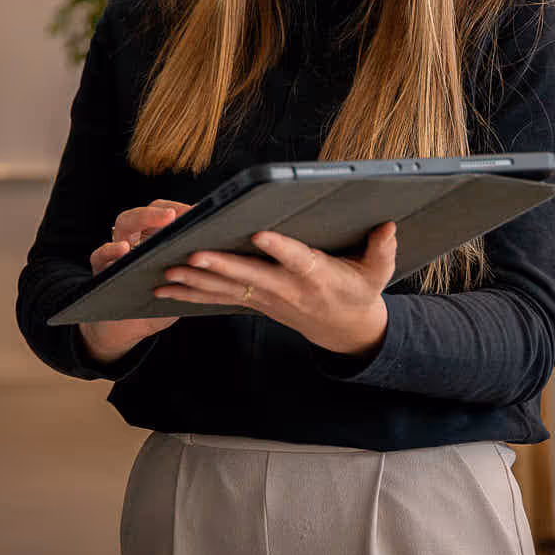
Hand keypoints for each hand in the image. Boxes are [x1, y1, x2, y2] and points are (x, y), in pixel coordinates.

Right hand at [78, 200, 190, 363]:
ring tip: (161, 222)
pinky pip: (100, 255)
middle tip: (179, 214)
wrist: (129, 328)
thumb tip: (221, 254)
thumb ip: (193, 268)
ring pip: (124, 223)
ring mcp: (117, 251)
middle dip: (164, 209)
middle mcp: (136, 238)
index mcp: (155, 238)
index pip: (166, 213)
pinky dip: (110, 250)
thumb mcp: (180, 283)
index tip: (200, 212)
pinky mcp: (101, 270)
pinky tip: (123, 250)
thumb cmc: (159, 302)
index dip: (182, 210)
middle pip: (149, 210)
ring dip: (142, 219)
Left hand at [154, 222, 398, 356]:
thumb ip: (382, 248)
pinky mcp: (254, 302)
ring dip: (196, 282)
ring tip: (167, 273)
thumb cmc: (358, 291)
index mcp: (316, 275)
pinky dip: (191, 295)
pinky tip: (164, 290)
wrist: (344, 330)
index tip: (260, 235)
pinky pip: (218, 298)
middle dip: (220, 267)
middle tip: (193, 256)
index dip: (279, 248)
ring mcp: (267, 298)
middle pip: (250, 276)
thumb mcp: (378, 273)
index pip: (296, 259)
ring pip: (227, 289)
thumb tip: (389, 224)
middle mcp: (287, 288)